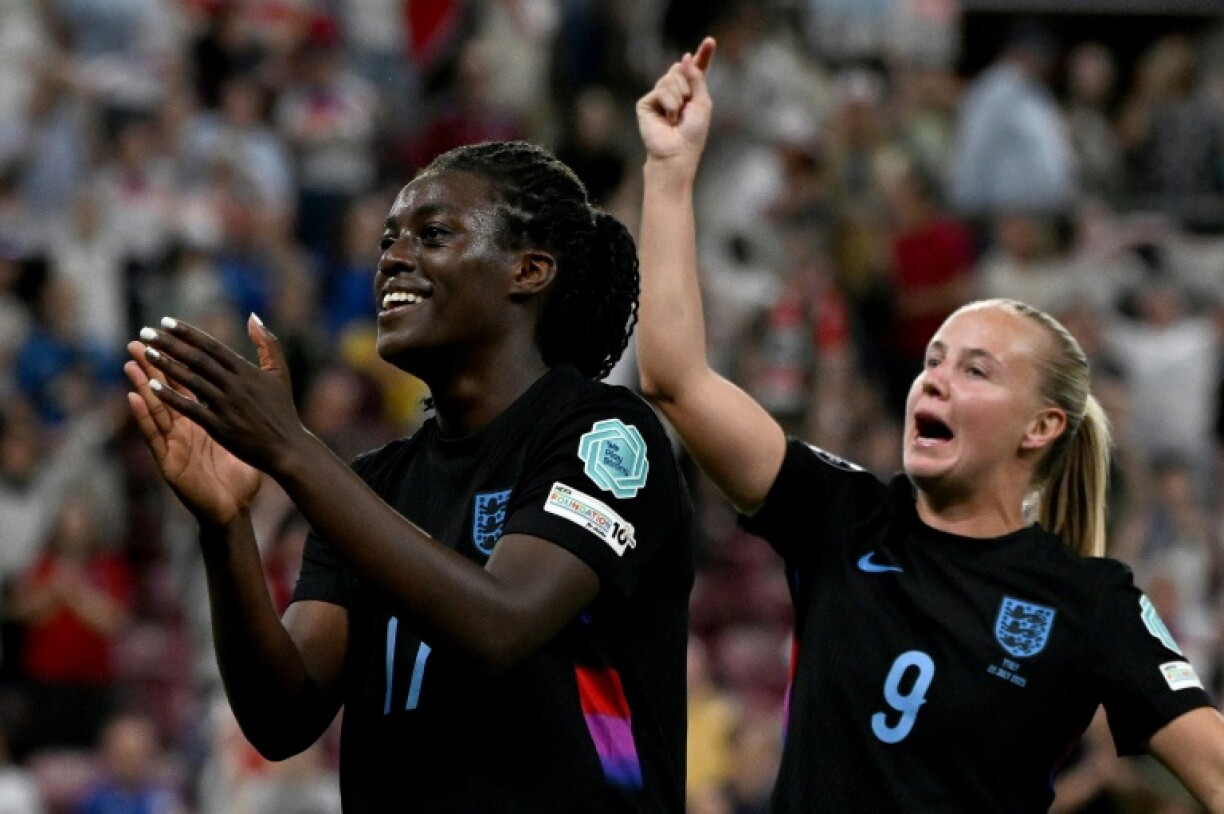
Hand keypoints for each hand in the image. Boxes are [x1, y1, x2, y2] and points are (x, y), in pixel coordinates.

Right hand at [124, 331, 261, 525]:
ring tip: (130, 363)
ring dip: (142, 386)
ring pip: (155, 409)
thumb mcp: (242, 438)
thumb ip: (244, 413)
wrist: (233, 509)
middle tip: (138, 342)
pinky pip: (154, 436)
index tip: (170, 338)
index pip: (188, 385)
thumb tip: (254, 390)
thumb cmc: (238, 475)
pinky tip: (134, 398)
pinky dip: (144, 417)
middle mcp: (185, 428)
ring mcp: (174, 443)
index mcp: (204, 420)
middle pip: (166, 392)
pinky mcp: (168, 461)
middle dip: (153, 367)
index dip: (179, 362)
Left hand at [133, 315, 307, 477]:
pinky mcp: (220, 426)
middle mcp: (235, 386)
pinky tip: (152, 387)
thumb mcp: (280, 373)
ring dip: (166, 366)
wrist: (287, 447)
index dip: (188, 333)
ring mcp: (226, 406)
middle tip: (146, 332)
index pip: (212, 347)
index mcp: (247, 372)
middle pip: (197, 360)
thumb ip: (268, 343)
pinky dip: (172, 397)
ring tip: (146, 353)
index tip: (166, 322)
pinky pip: (191, 408)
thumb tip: (253, 316)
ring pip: (191, 381)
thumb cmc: (282, 410)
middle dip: (170, 344)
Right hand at [636, 37, 715, 171]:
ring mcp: (659, 96)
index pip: (696, 69)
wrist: (676, 153)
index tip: (709, 41)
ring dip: (679, 98)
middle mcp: (674, 92)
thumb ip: (696, 78)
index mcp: (691, 92)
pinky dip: (669, 104)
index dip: (703, 55)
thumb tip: (684, 57)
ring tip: (676, 117)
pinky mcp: (646, 103)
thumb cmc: (692, 133)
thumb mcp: (702, 102)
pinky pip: (661, 89)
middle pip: (681, 69)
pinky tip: (667, 119)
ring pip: (670, 78)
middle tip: (686, 108)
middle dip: (688, 86)